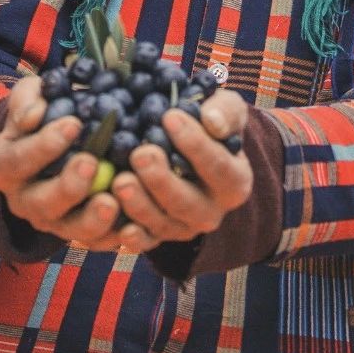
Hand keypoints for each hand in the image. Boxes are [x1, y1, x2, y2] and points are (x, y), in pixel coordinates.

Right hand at [0, 74, 130, 250]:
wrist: (54, 144)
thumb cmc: (42, 115)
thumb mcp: (29, 97)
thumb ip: (27, 100)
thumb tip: (35, 115)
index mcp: (4, 168)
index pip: (17, 161)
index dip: (43, 146)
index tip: (73, 124)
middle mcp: (23, 201)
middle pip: (41, 203)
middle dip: (67, 186)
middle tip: (91, 162)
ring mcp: (52, 222)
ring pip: (70, 230)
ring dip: (91, 219)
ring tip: (111, 201)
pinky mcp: (80, 235)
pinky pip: (98, 242)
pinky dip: (116, 236)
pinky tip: (133, 224)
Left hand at [109, 89, 252, 248]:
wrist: (190, 148)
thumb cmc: (209, 124)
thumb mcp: (227, 110)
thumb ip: (225, 113)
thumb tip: (212, 120)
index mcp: (234, 182)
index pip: (218, 166)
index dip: (195, 143)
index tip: (169, 116)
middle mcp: (211, 212)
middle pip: (188, 203)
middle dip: (162, 180)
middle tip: (140, 154)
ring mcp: (183, 227)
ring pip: (163, 225)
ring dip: (140, 206)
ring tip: (120, 180)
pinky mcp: (157, 236)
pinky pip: (144, 242)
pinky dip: (131, 237)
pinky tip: (119, 225)